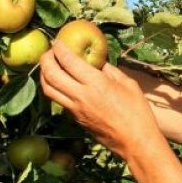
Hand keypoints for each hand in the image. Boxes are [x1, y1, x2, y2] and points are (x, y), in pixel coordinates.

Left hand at [39, 41, 163, 159]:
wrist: (135, 141)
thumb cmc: (137, 111)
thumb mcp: (128, 84)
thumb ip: (110, 71)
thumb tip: (98, 62)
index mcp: (96, 83)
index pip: (68, 61)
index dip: (59, 48)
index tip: (57, 41)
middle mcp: (81, 95)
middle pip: (51, 74)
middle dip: (45, 59)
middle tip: (48, 52)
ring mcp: (75, 109)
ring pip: (49, 90)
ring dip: (44, 75)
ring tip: (48, 67)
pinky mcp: (75, 119)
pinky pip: (58, 101)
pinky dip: (53, 89)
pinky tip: (59, 84)